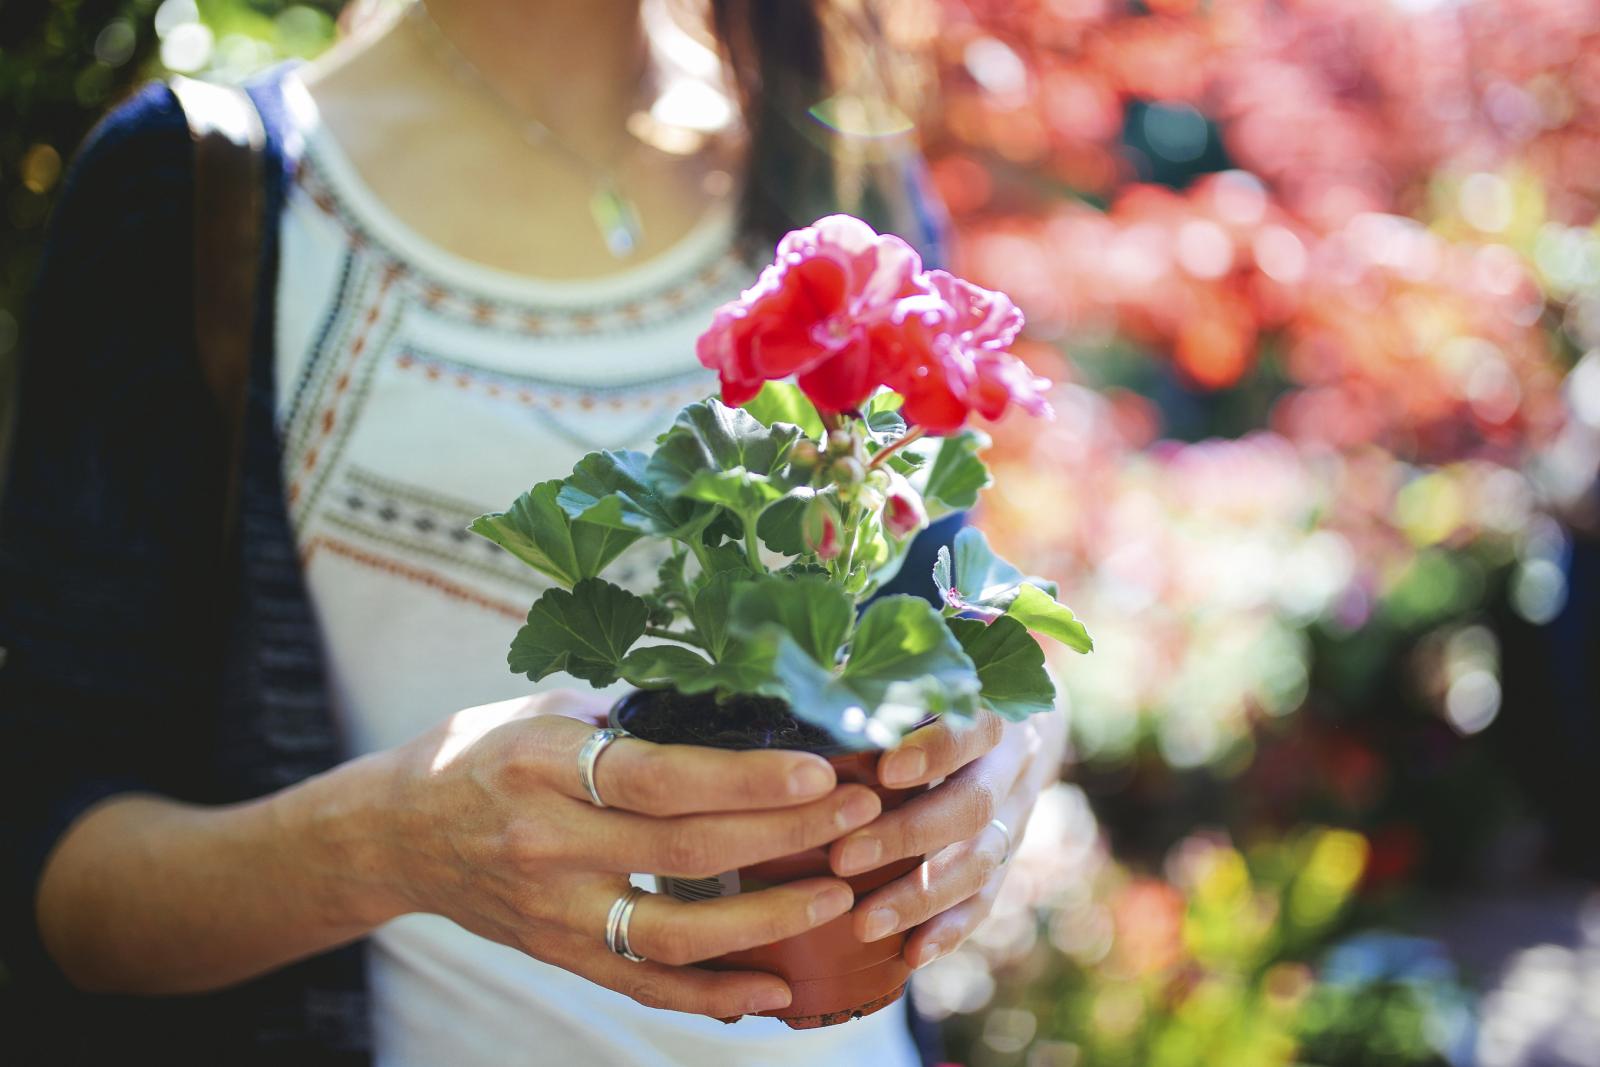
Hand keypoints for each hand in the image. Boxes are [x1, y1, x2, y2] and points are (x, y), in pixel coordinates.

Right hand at [377, 691, 881, 1018]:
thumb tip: (733, 707)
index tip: (819, 772)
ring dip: (765, 920)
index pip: (658, 778)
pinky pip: (642, 985)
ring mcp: (550, 910)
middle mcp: (544, 841)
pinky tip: (776, 987)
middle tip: (859, 818)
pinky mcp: (556, 954)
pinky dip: (712, 994)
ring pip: (672, 933)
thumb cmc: (480, 752)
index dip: (744, 781)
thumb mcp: (539, 709)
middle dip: (783, 836)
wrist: (393, 832)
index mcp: (542, 763)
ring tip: (837, 896)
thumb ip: (624, 716)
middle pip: (683, 850)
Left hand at [825, 708, 1064, 967]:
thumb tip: (809, 692)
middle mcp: (1013, 766)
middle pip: (972, 805)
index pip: (973, 730)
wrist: (1025, 722)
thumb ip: (887, 692)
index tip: (884, 770)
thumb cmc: (947, 694)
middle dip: (908, 836)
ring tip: (866, 923)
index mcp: (992, 713)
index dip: (934, 751)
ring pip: (981, 861)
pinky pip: (987, 901)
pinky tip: (912, 955)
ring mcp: (1017, 817)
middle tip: (844, 858)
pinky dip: (951, 930)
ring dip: (922, 896)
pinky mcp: (1008, 857)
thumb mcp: (933, 679)